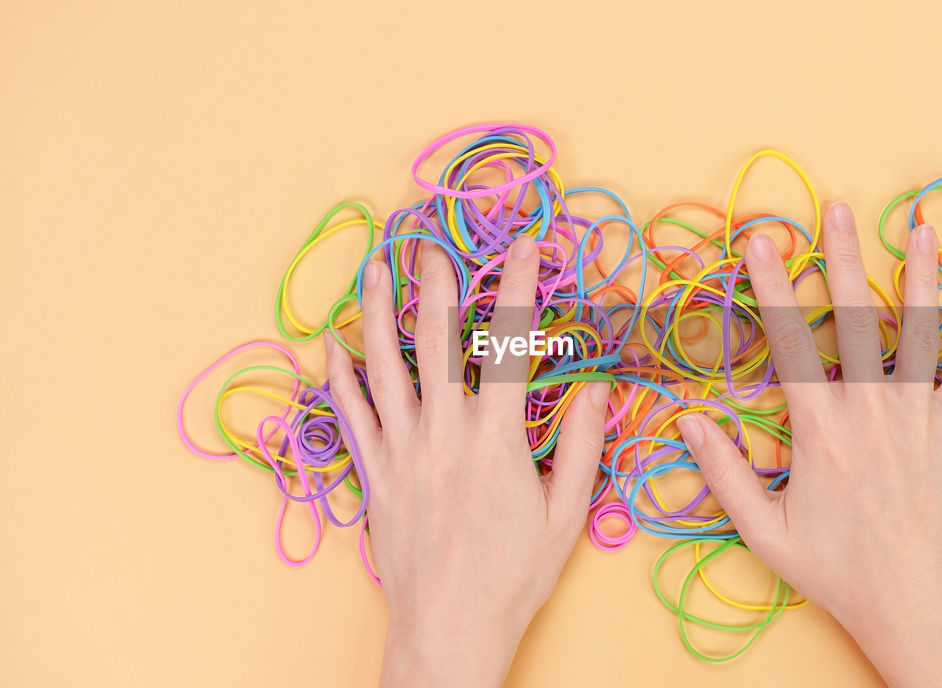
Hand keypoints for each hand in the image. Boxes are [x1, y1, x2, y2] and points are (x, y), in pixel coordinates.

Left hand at [325, 234, 608, 687]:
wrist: (450, 629)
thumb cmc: (513, 577)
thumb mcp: (567, 515)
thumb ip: (584, 447)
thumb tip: (598, 390)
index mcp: (497, 439)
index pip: (510, 345)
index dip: (516, 288)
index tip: (522, 247)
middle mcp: (444, 434)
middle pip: (437, 341)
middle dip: (436, 284)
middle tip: (429, 241)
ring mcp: (401, 452)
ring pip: (384, 367)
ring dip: (376, 313)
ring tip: (372, 270)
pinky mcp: (374, 476)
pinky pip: (349, 417)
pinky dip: (339, 379)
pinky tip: (331, 347)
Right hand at [675, 203, 941, 686]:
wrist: (908, 600)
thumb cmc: (833, 568)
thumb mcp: (762, 530)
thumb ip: (724, 473)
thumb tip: (688, 421)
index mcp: (820, 428)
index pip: (790, 341)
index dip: (774, 286)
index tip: (762, 240)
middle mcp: (869, 412)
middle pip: (854, 320)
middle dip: (842, 259)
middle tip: (837, 209)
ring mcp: (916, 419)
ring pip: (919, 335)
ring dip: (919, 278)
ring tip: (920, 228)